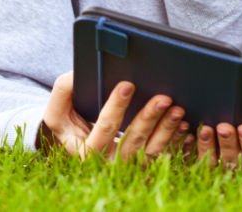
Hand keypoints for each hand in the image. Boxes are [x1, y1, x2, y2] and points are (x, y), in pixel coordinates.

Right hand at [39, 71, 191, 161]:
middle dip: (149, 117)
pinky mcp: (142, 165)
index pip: (104, 129)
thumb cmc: (68, 122)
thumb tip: (78, 74)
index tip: (128, 84)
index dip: (116, 107)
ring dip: (166, 129)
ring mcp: (127, 166)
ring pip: (151, 150)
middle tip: (164, 98)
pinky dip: (174, 140)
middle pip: (132, 141)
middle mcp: (108, 163)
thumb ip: (64, 91)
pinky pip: (162, 156)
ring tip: (178, 109)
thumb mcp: (57, 109)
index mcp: (86, 151)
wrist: (77, 143)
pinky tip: (183, 125)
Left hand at [195, 123, 241, 174]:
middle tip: (224, 127)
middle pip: (236, 162)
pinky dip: (201, 147)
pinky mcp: (212, 164)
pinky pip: (204, 160)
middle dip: (229, 144)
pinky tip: (197, 133)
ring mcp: (228, 169)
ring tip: (207, 129)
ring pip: (217, 162)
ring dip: (211, 147)